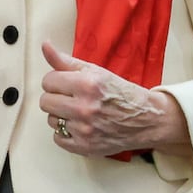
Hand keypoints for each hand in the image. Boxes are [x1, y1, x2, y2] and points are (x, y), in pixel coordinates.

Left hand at [39, 41, 183, 155]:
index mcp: (88, 85)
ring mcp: (84, 129)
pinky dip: (66, 133)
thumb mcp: (96, 71)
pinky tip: (80, 126)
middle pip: (45, 101)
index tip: (67, 84)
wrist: (147, 119)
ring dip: (61, 116)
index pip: (48, 81)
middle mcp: (85, 108)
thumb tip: (45, 45)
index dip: (57, 81)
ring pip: (50, 120)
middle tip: (73, 98)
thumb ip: (66, 61)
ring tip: (80, 112)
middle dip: (56, 98)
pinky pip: (58, 138)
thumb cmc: (120, 93)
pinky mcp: (85, 146)